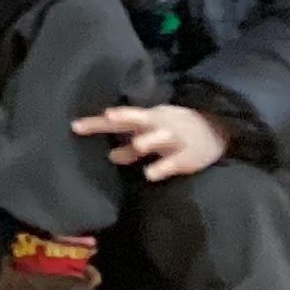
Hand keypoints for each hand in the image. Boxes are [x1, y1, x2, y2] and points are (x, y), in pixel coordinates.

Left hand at [73, 101, 228, 181]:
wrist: (215, 130)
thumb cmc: (174, 132)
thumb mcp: (151, 135)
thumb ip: (130, 147)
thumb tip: (110, 156)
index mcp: (145, 119)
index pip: (118, 120)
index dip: (97, 122)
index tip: (75, 126)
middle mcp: (157, 125)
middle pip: (139, 119)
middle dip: (124, 117)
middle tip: (108, 115)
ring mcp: (174, 139)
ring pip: (161, 137)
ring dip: (148, 140)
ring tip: (137, 144)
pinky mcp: (187, 157)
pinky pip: (174, 162)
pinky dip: (162, 167)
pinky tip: (149, 174)